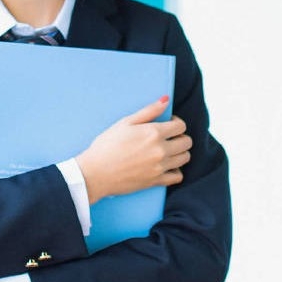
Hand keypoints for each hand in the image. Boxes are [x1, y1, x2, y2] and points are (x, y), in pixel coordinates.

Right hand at [76, 96, 190, 203]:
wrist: (95, 172)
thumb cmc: (106, 145)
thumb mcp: (125, 122)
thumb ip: (149, 111)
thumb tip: (166, 99)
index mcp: (153, 133)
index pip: (181, 126)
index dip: (176, 122)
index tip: (168, 124)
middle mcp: (160, 150)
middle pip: (187, 142)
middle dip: (180, 137)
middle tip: (169, 137)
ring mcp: (160, 167)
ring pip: (185, 158)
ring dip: (180, 152)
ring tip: (167, 150)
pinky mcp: (156, 181)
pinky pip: (178, 177)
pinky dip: (176, 171)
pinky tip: (167, 166)